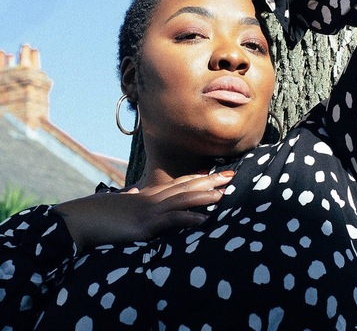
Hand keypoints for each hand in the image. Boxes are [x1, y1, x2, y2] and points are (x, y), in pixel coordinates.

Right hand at [52, 171, 233, 252]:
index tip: (218, 174)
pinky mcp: (144, 225)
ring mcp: (150, 211)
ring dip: (204, 196)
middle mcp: (153, 199)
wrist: (81, 219)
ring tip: (224, 194)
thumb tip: (134, 194)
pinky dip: (188, 219)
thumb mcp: (123, 205)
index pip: (181, 183)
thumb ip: (133, 199)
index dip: (201, 178)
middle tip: (232, 176)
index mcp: (151, 195)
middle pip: (187, 186)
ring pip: (182, 199)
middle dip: (210, 181)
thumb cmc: (101, 214)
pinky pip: (170, 220)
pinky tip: (203, 220)